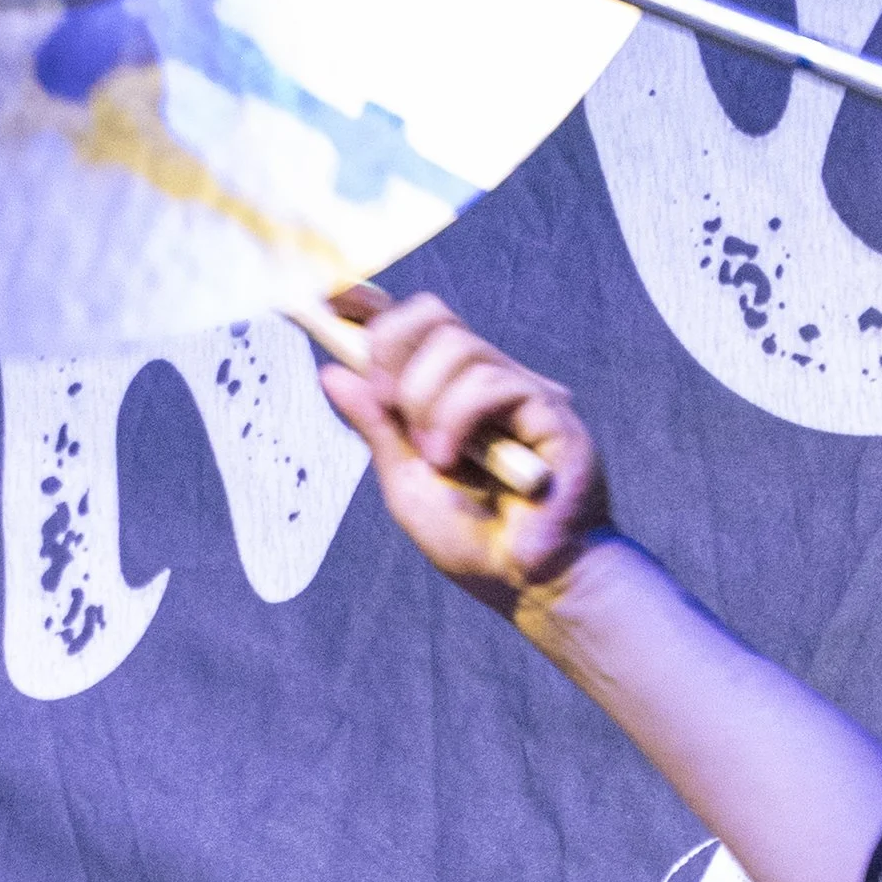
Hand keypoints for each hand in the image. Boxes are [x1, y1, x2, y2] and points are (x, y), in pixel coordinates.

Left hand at [318, 288, 607, 608]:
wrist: (531, 584)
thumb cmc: (476, 543)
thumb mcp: (405, 481)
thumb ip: (375, 426)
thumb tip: (333, 371)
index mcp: (449, 396)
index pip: (410, 327)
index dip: (371, 305)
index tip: (331, 296)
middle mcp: (485, 383)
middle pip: (430, 315)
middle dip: (391, 352)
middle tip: (390, 407)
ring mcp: (520, 391)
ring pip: (457, 345)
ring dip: (426, 403)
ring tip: (436, 459)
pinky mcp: (550, 409)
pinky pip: (491, 381)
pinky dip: (457, 419)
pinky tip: (454, 460)